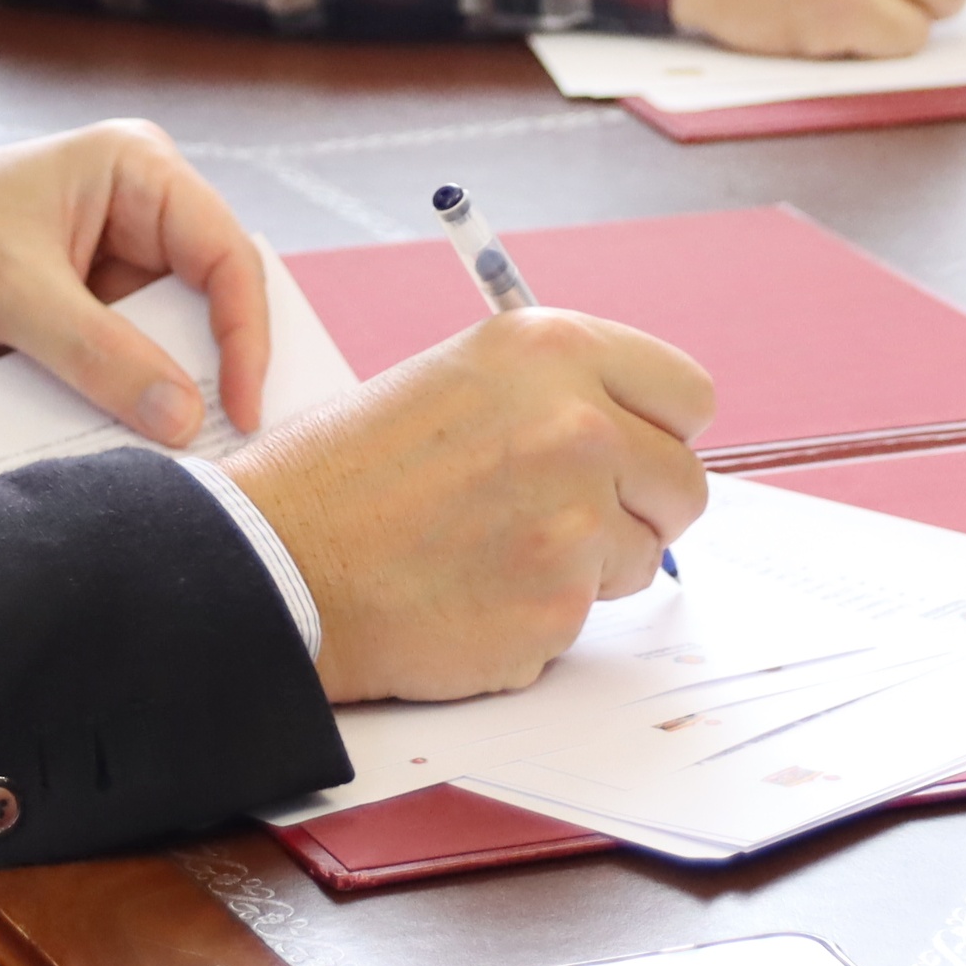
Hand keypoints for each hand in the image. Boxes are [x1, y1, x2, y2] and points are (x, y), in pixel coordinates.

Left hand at [0, 122, 270, 447]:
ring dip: (174, 402)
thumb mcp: (11, 289)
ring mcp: (112, 278)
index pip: (226, 255)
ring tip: (193, 464)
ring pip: (174, 350)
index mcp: (139, 174)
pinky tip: (136, 456)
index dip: (245, 334)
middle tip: (236, 447)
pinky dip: (129, 414)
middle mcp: (139, 221)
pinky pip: (126, 376)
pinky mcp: (83, 326)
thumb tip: (183, 418)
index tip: (245, 409)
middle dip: (219, 373)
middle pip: (213, 305)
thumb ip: (100, 352)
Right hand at [227, 307, 717, 702]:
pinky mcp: (558, 604)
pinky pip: (587, 615)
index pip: (689, 396)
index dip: (658, 431)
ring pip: (644, 555)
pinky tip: (472, 593)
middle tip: (563, 518)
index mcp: (551, 350)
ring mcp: (575, 519)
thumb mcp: (457, 380)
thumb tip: (634, 434)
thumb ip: (554, 395)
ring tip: (496, 551)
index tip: (631, 452)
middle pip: (685, 483)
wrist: (276, 562)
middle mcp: (578, 424)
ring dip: (590, 564)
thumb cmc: (347, 474)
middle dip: (639, 507)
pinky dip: (540, 615)